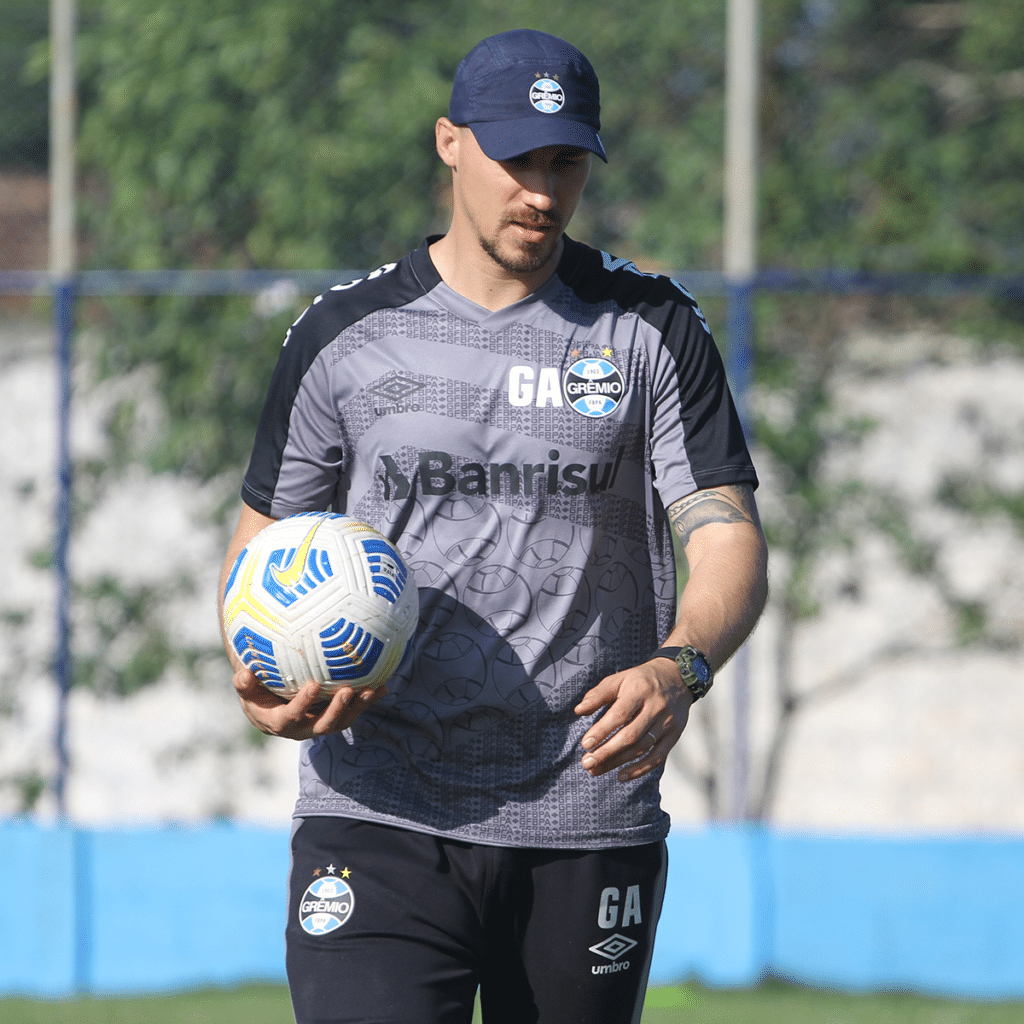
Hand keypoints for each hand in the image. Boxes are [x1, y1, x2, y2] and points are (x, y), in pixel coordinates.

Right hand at [232, 667, 387, 739]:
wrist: (270, 710)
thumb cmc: (256, 695)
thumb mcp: (247, 691)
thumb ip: (244, 684)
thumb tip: (244, 675)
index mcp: (281, 722)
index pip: (293, 716)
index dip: (303, 703)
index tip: (313, 685)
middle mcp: (304, 729)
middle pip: (324, 725)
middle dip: (337, 710)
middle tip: (348, 690)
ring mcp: (322, 724)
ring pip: (343, 721)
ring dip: (358, 707)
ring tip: (372, 689)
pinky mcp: (335, 718)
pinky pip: (353, 711)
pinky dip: (368, 701)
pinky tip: (383, 686)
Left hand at [573, 658, 694, 781]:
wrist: (678, 678)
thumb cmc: (641, 680)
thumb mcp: (619, 679)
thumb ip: (598, 694)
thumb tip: (578, 710)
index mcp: (639, 690)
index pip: (620, 714)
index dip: (602, 730)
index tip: (585, 744)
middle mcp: (655, 707)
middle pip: (631, 735)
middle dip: (607, 752)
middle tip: (587, 763)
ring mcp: (667, 723)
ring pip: (642, 748)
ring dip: (618, 762)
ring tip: (596, 769)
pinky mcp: (674, 736)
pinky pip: (657, 757)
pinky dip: (640, 770)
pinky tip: (621, 776)